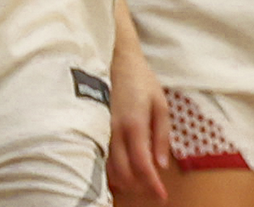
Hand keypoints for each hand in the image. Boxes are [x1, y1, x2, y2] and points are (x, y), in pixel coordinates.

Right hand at [107, 35, 171, 201]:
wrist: (115, 60)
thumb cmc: (140, 81)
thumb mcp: (160, 104)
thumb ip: (161, 135)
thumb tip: (161, 164)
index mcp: (134, 124)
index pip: (141, 165)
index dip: (150, 184)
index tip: (160, 196)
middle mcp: (114, 132)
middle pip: (123, 173)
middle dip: (139, 187)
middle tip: (152, 190)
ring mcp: (99, 131)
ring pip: (108, 170)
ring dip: (124, 182)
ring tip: (139, 183)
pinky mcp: (92, 130)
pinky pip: (98, 159)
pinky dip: (110, 172)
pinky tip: (121, 173)